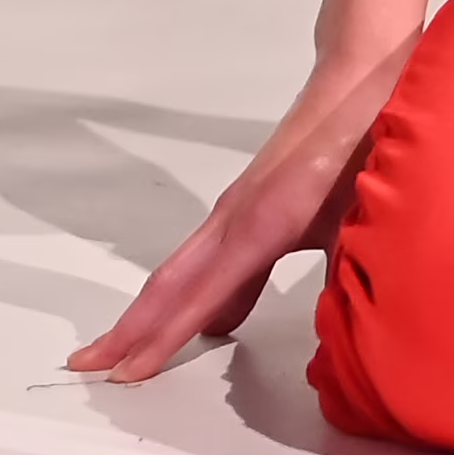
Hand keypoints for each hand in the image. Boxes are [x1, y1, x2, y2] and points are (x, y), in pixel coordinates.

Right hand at [63, 48, 396, 385]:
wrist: (361, 80)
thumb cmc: (366, 146)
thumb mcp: (362, 220)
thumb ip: (347, 277)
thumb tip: (346, 331)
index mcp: (263, 226)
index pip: (201, 296)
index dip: (165, 339)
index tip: (128, 374)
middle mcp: (236, 218)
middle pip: (169, 282)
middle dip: (128, 328)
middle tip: (87, 365)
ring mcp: (238, 208)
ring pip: (184, 269)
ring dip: (151, 310)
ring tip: (125, 350)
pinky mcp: (250, 204)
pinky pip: (211, 256)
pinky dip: (194, 289)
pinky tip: (213, 320)